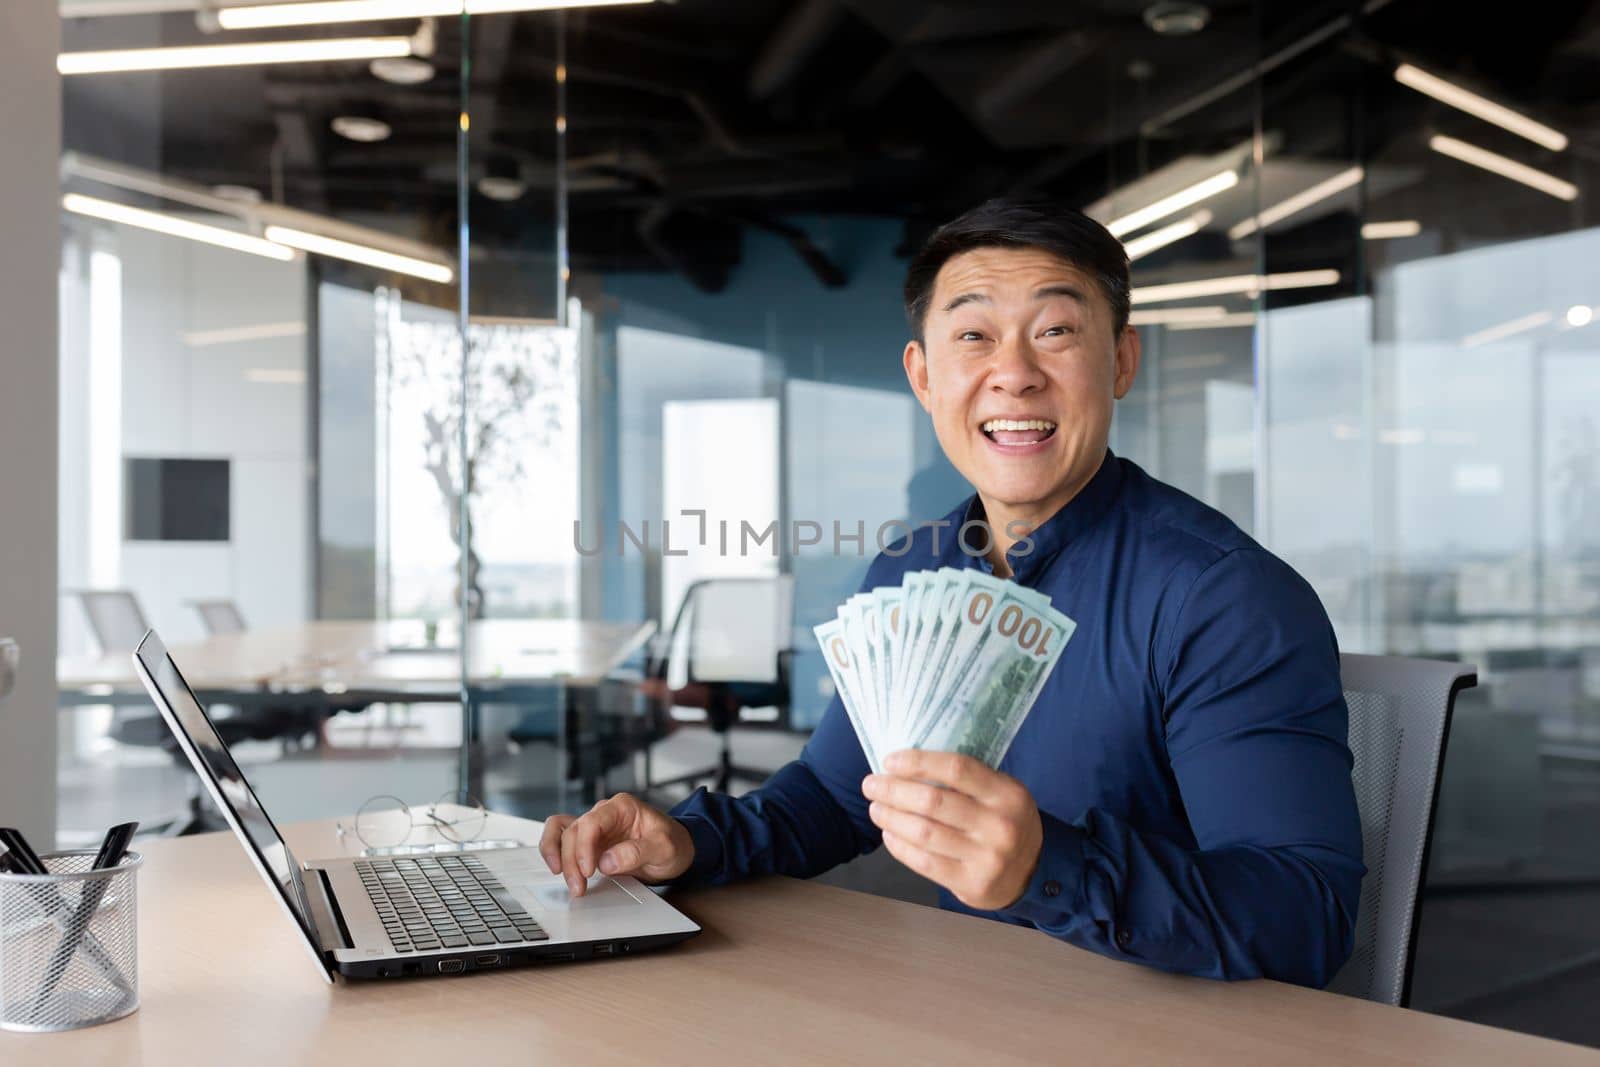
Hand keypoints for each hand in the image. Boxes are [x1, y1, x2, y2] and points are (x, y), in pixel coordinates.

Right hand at [538, 792, 694, 896]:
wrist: (676, 850)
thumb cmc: (672, 844)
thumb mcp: (664, 848)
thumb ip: (637, 852)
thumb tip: (606, 862)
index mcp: (622, 807)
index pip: (592, 822)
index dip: (585, 847)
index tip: (588, 870)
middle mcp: (605, 813)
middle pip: (575, 831)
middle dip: (572, 861)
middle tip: (579, 887)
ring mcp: (595, 827)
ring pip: (563, 834)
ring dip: (560, 857)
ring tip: (569, 881)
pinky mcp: (590, 842)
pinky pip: (562, 838)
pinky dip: (554, 851)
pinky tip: (557, 867)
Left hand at [862, 750, 1042, 911]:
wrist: (1031, 872)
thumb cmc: (1004, 822)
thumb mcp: (1001, 794)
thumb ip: (967, 780)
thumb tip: (908, 765)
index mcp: (1008, 793)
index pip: (957, 769)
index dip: (919, 762)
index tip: (890, 761)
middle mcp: (1000, 825)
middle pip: (933, 801)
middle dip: (894, 790)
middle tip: (871, 784)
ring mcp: (987, 857)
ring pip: (924, 832)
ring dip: (891, 818)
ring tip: (876, 808)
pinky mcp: (972, 883)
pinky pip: (925, 862)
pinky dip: (900, 846)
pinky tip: (889, 834)